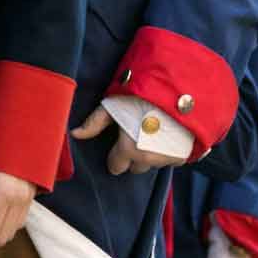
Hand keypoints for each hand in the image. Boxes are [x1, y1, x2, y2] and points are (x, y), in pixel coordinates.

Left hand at [71, 106, 185, 175]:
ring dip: (151, 153)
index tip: (120, 144)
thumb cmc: (143, 96)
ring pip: (152, 164)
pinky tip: (167, 136)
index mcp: (128, 150)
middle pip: (135, 167)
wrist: (179, 90)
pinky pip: (170, 161)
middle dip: (134, 155)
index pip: (115, 167)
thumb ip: (94, 122)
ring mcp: (166, 160)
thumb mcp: (114, 104)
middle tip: (137, 134)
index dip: (116, 155)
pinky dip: (168, 152)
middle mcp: (147, 160)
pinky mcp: (183, 156)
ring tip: (153, 132)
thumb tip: (74, 134)